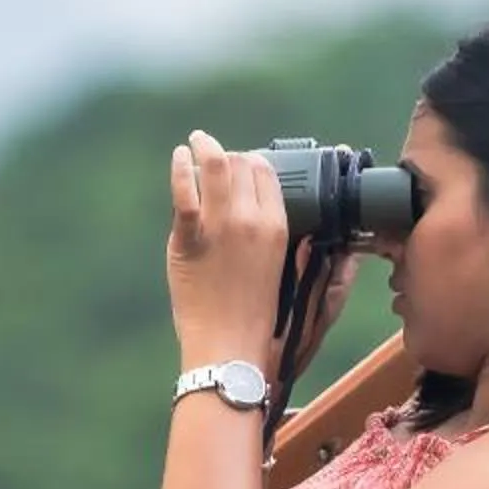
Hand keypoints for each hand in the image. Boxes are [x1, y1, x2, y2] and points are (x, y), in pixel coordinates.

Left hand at [168, 130, 309, 371]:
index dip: (251, 163)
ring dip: (205, 147)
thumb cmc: (259, 318)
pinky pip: (184, 193)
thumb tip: (309, 232)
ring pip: (216, 168)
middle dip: (228, 156)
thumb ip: (296, 246)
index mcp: (279, 227)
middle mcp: (252, 220)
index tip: (241, 165)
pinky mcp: (190, 240)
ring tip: (197, 141)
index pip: (266, 173)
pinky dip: (179, 168)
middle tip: (216, 159)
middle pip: (241, 165)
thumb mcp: (289, 275)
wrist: (229, 346)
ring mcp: (220, 228)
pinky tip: (179, 156)